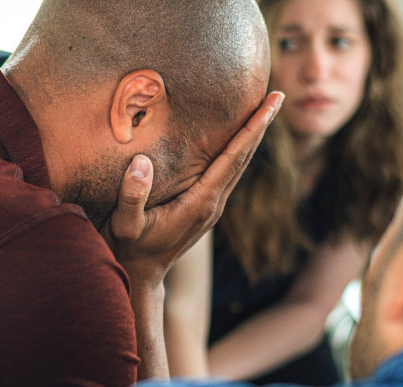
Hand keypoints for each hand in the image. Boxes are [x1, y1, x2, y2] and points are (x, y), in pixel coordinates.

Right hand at [103, 92, 283, 287]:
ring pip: (240, 164)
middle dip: (261, 125)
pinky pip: (229, 172)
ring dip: (253, 136)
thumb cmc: (130, 248)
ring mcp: (213, 206)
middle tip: (278, 95)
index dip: (252, 129)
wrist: (141, 275)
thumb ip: (132, 196)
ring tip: (265, 110)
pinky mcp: (207, 207)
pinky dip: (239, 150)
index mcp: (200, 202)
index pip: (233, 158)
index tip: (270, 104)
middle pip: (244, 157)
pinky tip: (239, 138)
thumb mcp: (125, 225)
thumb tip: (141, 162)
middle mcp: (214, 203)